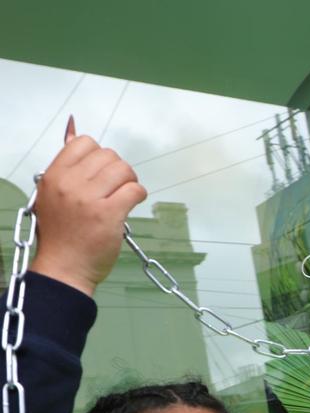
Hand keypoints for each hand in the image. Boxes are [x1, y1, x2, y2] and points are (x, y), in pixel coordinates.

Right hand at [30, 125, 146, 295]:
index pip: (83, 143)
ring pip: (123, 170)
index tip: (101, 172)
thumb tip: (74, 128)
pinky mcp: (109, 214)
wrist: (64, 269)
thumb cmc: (61, 236)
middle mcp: (69, 184)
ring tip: (125, 195)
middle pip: (108, 155)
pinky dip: (139, 194)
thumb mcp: (53, 195)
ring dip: (130, 181)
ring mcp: (89, 199)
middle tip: (117, 187)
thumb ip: (67, 167)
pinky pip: (135, 190)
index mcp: (54, 177)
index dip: (99, 155)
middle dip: (118, 169)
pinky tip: (132, 203)